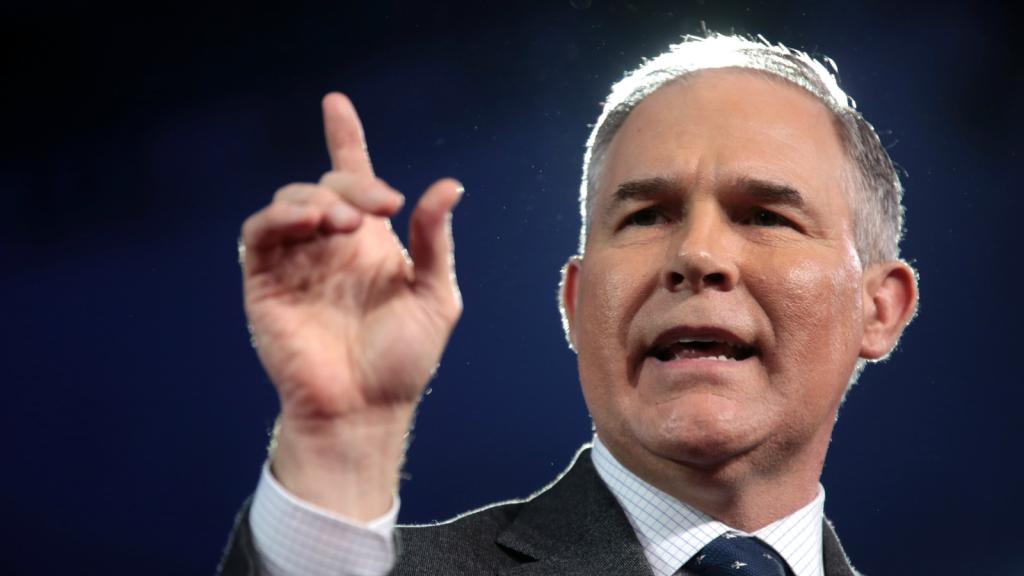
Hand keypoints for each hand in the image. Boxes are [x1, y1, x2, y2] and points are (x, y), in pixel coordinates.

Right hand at [239, 93, 462, 516]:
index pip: (353, 181)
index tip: (336, 104)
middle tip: (379, 207)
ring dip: (318, 199)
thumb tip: (449, 185)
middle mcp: (330, 246)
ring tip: (343, 223)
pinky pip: (259, 233)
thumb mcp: (435, 294)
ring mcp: (296, 262)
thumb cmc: (403, 359)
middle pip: (326, 185)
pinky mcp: (265, 281)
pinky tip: (310, 222)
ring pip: (290, 201)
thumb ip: (436, 240)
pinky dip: (279, 217)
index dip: (345, 141)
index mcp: (369, 244)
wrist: (365, 408)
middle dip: (351, 184)